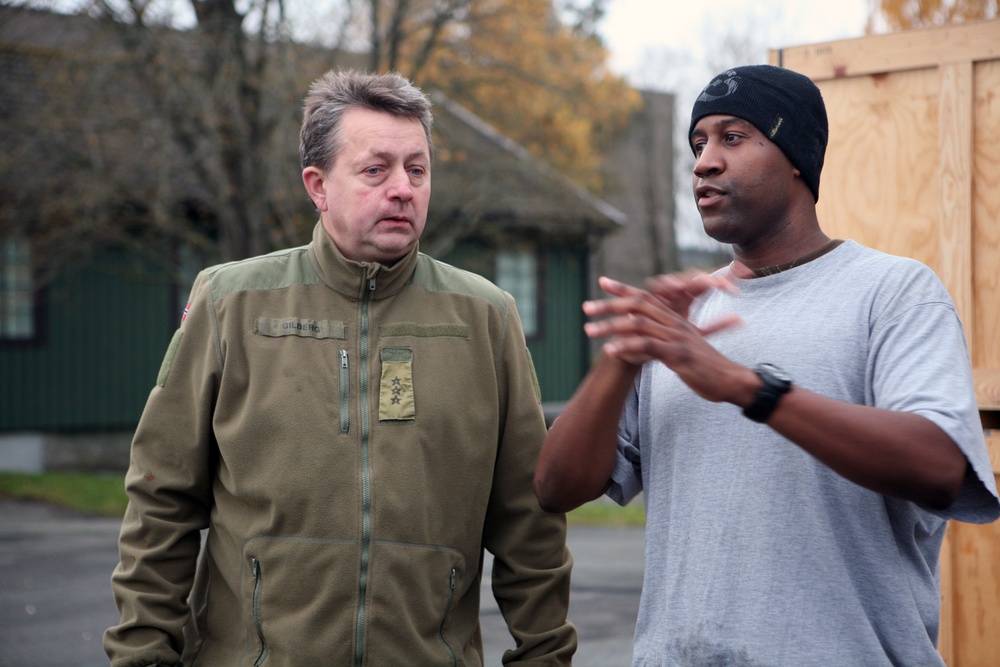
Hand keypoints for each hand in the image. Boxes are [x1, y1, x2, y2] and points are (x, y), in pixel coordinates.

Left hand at [582, 275, 744, 402]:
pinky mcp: (679, 354)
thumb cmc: (708, 368)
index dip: (624, 289)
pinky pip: (649, 346)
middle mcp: (675, 324)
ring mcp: (677, 338)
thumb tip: (647, 342)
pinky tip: (609, 350)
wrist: (732, 381)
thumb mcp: (684, 350)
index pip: (646, 298)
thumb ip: (666, 342)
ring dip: (611, 326)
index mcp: (675, 321)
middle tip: (586, 308)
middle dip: (610, 305)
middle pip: (638, 306)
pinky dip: (627, 346)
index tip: (602, 282)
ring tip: (589, 331)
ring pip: (638, 324)